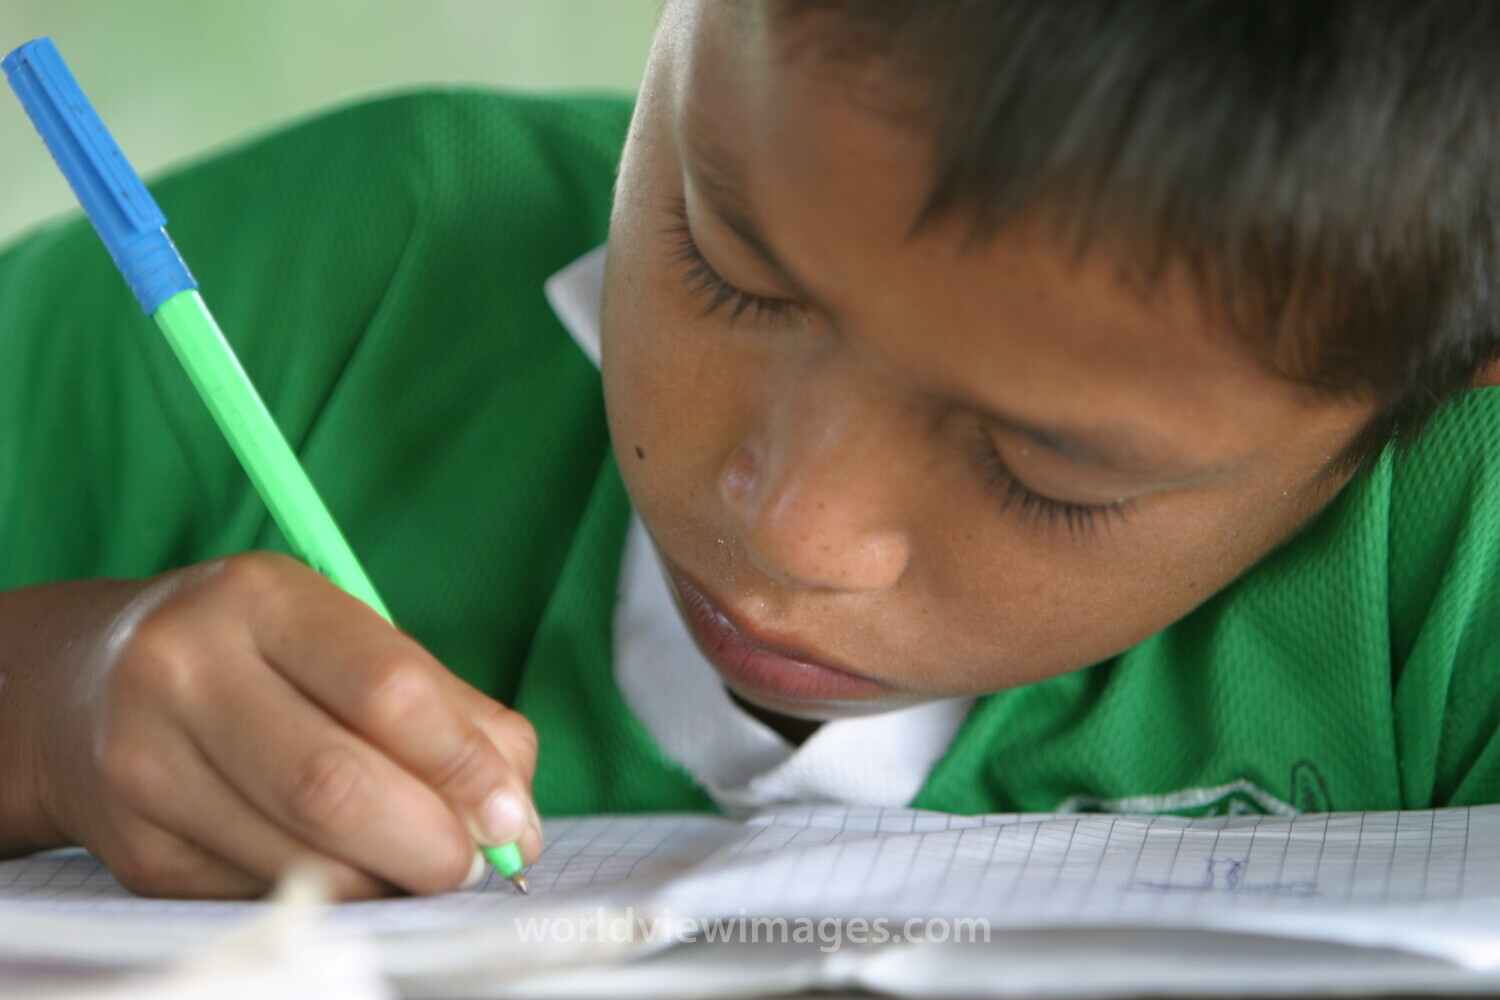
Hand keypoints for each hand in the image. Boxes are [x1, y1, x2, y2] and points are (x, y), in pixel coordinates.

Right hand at [0, 551, 540, 898]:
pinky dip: (330, 896)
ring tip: (420, 867)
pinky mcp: (136, 848)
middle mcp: (189, 669)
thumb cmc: (258, 658)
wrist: (84, 687)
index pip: (387, 688)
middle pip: (335, 784)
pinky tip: (350, 871)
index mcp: (263, 598)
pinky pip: (261, 893)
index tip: (511, 817)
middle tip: (473, 863)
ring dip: (387, 881)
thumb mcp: (348, 640)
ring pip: (299, 856)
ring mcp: (148, 762)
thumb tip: (514, 814)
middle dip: (429, 842)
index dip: (464, 765)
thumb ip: (450, 712)